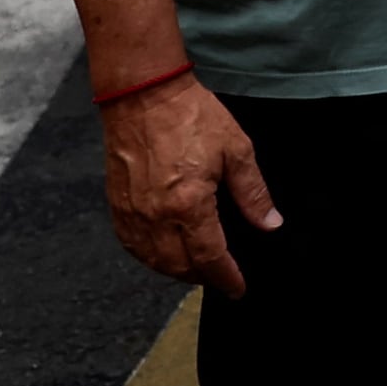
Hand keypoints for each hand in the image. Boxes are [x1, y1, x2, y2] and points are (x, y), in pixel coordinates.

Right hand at [101, 71, 280, 293]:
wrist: (144, 96)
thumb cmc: (193, 117)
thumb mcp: (237, 150)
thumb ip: (253, 193)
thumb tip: (270, 224)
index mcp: (188, 205)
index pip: (209, 257)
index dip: (226, 277)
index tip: (238, 289)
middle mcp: (155, 217)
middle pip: (178, 266)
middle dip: (202, 277)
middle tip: (221, 277)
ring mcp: (131, 214)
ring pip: (153, 261)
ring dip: (176, 271)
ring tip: (198, 268)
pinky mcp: (116, 206)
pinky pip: (132, 246)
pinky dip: (151, 257)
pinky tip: (165, 252)